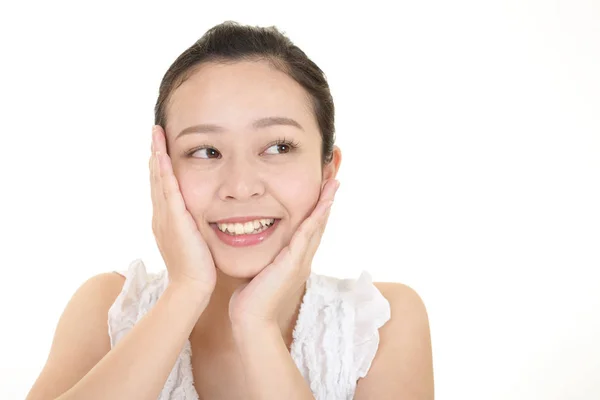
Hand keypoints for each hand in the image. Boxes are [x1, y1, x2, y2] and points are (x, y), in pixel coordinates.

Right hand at [150, 125, 216, 297]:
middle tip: (155, 132)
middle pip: (156, 178)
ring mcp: (165, 217)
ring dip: (157, 155)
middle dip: (155, 154)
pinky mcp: (174, 220)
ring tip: (156, 134)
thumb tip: (200, 218)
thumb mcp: (194, 241)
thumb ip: (195, 226)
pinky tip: (162, 155)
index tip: (161, 146)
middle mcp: (162, 215)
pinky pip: (168, 190)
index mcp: (167, 219)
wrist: (191, 287)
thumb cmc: (198, 268)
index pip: (163, 186)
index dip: (161, 165)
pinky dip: (163, 171)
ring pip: (159, 179)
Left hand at [228, 178, 339, 326]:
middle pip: (319, 224)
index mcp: (295, 259)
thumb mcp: (260, 269)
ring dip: (326, 204)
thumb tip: (252, 241)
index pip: (309, 229)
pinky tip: (322, 204)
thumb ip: (263, 256)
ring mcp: (300, 261)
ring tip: (334, 184)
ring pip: (317, 226)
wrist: (251, 318)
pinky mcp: (293, 263)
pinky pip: (307, 235)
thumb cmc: (250, 296)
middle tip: (334, 179)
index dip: (317, 209)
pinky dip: (316, 218)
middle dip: (326, 201)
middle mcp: (302, 258)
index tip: (321, 189)